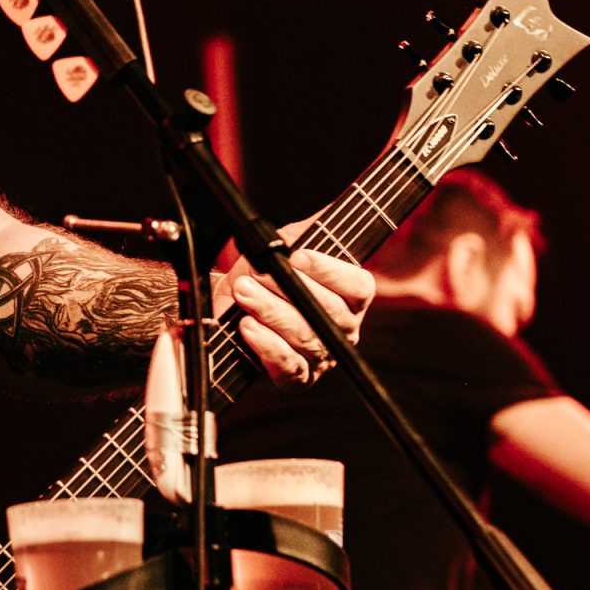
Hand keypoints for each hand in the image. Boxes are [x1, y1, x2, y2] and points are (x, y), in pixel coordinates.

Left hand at [212, 221, 373, 385]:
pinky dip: (266, 346)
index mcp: (352, 298)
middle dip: (287, 290)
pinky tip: (248, 327)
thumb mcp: (286, 245)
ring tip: (244, 292)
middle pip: (328, 313)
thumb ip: (309, 230)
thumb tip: (329, 212)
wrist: (231, 305)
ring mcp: (322, 356)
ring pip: (305, 338)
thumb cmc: (265, 274)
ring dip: (270, 312)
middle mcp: (343, 329)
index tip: (298, 256)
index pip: (358, 287)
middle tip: (256, 274)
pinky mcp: (296, 378)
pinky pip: (288, 367)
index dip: (330, 271)